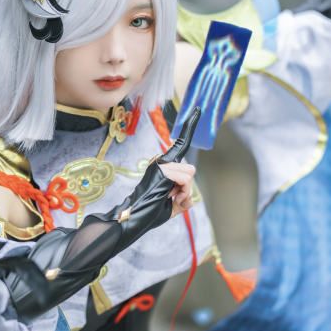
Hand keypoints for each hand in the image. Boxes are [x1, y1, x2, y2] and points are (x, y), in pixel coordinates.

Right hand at [124, 107, 200, 227]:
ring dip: (184, 192)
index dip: (190, 127)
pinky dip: (182, 193)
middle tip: (172, 198)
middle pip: (190, 169)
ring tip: (169, 199)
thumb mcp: (171, 207)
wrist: (133, 219)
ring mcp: (160, 164)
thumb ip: (182, 200)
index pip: (180, 144)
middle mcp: (160, 162)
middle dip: (186, 188)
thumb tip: (189, 198)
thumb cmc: (149, 213)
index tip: (197, 110)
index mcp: (162, 167)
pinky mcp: (162, 170)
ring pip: (189, 175)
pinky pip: (185, 180)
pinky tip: (170, 198)